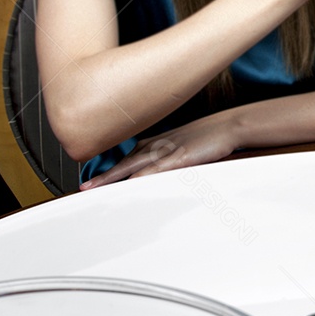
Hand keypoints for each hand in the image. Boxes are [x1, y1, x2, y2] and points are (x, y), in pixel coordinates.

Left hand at [79, 113, 239, 187]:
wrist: (229, 125)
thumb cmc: (211, 136)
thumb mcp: (186, 145)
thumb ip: (170, 155)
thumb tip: (160, 169)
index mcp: (158, 142)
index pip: (128, 157)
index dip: (111, 169)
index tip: (95, 180)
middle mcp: (158, 145)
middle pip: (124, 163)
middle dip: (104, 177)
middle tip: (85, 188)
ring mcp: (167, 151)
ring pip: (134, 167)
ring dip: (115, 179)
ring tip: (97, 190)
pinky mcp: (180, 158)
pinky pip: (155, 170)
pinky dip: (140, 178)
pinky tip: (129, 185)